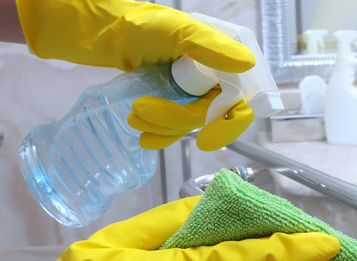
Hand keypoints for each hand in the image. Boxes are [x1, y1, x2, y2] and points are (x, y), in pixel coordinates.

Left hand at [16, 0, 257, 151]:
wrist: (110, 33)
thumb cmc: (144, 25)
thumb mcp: (180, 32)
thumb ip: (213, 48)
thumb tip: (246, 64)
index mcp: (225, 62)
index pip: (241, 102)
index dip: (229, 125)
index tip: (204, 139)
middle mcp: (214, 79)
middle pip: (208, 117)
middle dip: (175, 119)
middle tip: (142, 109)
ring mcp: (195, 93)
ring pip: (189, 126)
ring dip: (162, 126)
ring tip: (133, 114)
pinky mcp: (175, 104)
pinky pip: (176, 130)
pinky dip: (161, 136)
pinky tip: (144, 137)